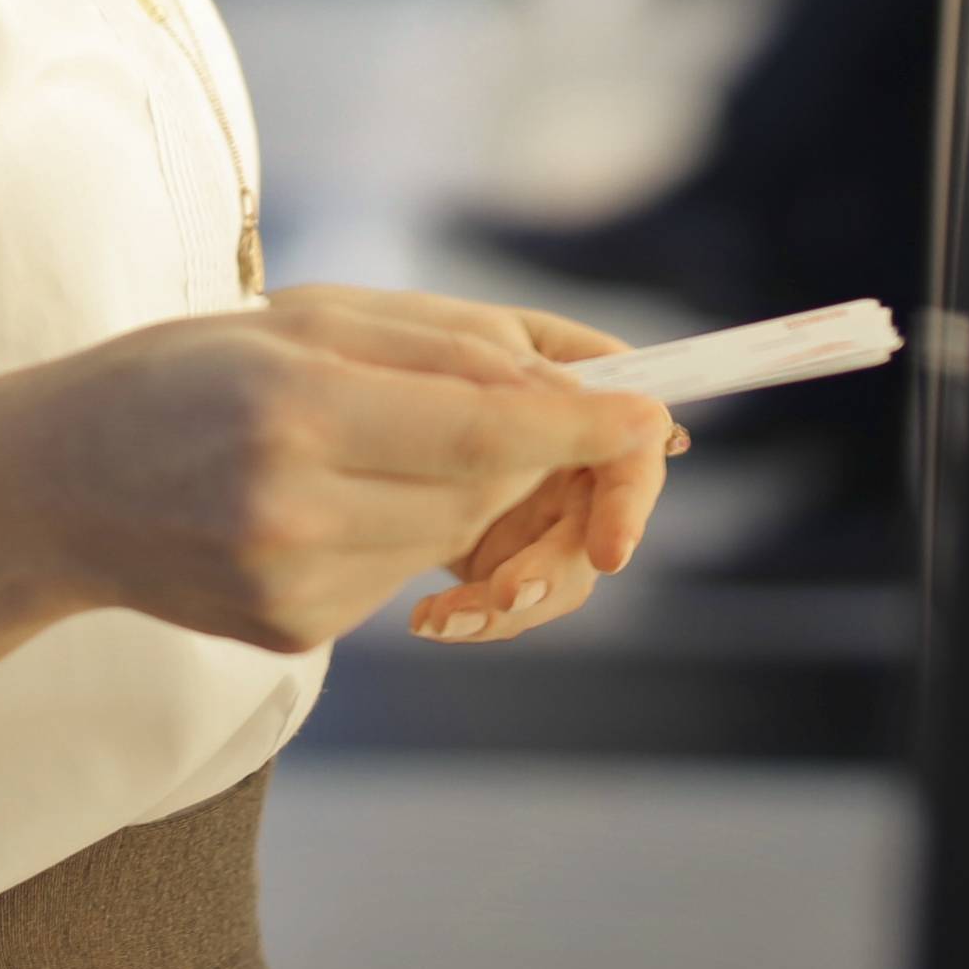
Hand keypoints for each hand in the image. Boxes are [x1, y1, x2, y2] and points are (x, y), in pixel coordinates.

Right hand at [12, 287, 676, 656]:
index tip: (654, 416)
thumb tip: (587, 391)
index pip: (485, 431)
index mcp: (295, 407)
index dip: (583, 428)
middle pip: (483, 491)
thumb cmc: (185, 372)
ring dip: (458, 488)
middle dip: (523, 450)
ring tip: (370, 440)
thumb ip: (449, 349)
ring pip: (451, 537)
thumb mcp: (306, 318)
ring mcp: (290, 587)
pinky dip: (397, 530)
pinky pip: (399, 576)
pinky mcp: (291, 635)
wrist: (54, 483)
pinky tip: (321, 498)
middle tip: (522, 408)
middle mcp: (293, 510)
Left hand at [394, 301, 678, 645]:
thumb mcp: (461, 350)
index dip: (628, 499)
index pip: (632, 449)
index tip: (609, 551)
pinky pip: (499, 601)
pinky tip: (428, 619)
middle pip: (596, 531)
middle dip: (555, 571)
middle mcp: (568, 463)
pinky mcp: (490, 557)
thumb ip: (519, 379)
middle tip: (509, 596)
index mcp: (581, 402)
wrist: (335, 411)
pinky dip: (470, 615)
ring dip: (508, 606)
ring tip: (443, 618)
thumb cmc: (409, 355)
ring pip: (552, 579)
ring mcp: (532, 515)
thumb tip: (594, 408)